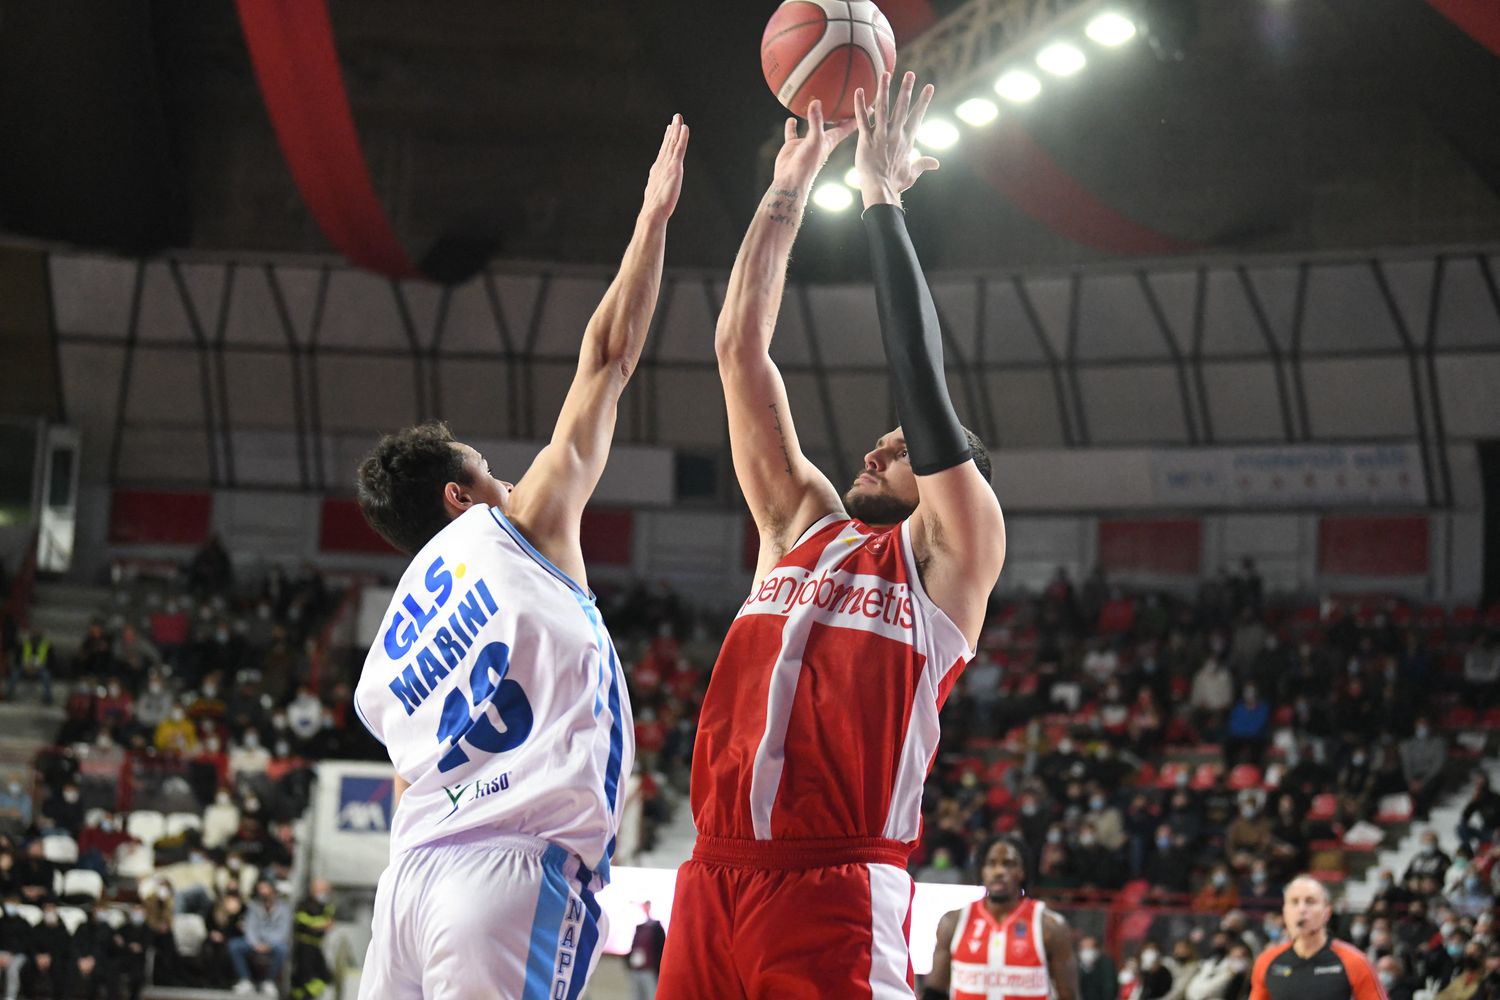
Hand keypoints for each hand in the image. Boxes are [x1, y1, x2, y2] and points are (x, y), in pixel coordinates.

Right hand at [641, 114, 689, 222]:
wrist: (653, 211)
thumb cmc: (655, 210)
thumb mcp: (656, 196)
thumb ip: (658, 191)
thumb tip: (657, 196)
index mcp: (657, 171)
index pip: (664, 152)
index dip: (667, 139)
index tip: (670, 129)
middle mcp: (661, 165)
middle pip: (667, 144)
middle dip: (672, 130)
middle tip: (676, 118)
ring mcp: (667, 165)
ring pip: (673, 143)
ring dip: (676, 129)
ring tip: (679, 118)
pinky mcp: (674, 167)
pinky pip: (679, 148)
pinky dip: (682, 137)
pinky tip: (684, 128)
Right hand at [772, 99, 857, 189]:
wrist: (791, 181)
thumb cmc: (808, 163)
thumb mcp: (814, 140)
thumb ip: (816, 122)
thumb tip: (816, 102)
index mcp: (831, 140)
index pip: (849, 126)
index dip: (860, 115)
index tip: (870, 104)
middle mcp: (821, 140)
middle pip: (835, 124)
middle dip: (842, 113)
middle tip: (849, 99)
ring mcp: (808, 142)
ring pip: (813, 125)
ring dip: (816, 116)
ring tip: (818, 101)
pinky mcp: (794, 145)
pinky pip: (792, 132)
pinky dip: (792, 126)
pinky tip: (792, 118)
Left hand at [854, 71, 939, 207]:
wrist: (881, 191)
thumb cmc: (896, 183)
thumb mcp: (913, 173)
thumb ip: (923, 163)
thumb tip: (936, 163)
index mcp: (907, 140)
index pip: (917, 116)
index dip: (924, 101)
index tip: (929, 87)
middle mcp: (895, 134)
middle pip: (902, 107)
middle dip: (907, 89)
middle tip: (910, 73)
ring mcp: (881, 136)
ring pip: (883, 108)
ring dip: (884, 90)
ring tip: (885, 73)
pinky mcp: (866, 139)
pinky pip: (862, 119)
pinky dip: (860, 105)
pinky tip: (858, 91)